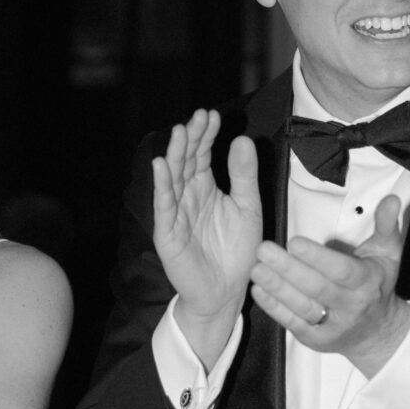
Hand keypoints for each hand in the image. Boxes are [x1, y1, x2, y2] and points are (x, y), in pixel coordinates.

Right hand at [152, 109, 262, 329]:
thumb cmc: (236, 251)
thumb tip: (241, 139)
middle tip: (199, 116)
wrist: (227, 292)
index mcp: (205, 188)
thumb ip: (244, 175)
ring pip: (172, 178)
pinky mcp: (168, 234)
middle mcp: (187, 197)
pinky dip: (161, 186)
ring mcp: (175, 214)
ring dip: (175, 155)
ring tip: (180, 132)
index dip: (206, 135)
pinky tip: (162, 165)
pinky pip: (163, 206)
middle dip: (191, 138)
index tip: (212, 116)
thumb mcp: (248, 207)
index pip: (202, 155)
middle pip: (186, 161)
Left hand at [249, 193, 409, 374]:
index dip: (317, 257)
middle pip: (317, 288)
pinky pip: (292, 323)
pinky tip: (259, 290)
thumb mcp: (388, 253)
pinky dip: (274, 307)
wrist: (378, 333)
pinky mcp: (316, 340)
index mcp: (368, 283)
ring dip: (276, 288)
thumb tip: (392, 198)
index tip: (294, 241)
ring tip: (256, 268)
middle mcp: (351, 307)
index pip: (342, 270)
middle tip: (263, 249)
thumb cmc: (378, 283)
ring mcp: (333, 327)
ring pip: (302, 307)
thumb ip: (385, 224)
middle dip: (288, 269)